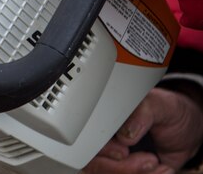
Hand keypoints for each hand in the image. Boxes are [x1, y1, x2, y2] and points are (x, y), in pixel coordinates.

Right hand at [83, 87, 202, 173]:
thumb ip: (142, 112)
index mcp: (102, 117)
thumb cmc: (168, 112)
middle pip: (94, 163)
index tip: (123, 151)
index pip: (87, 137)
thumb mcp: (159, 105)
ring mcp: (113, 158)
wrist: (186, 131)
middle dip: (121, 167)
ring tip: (158, 163)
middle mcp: (103, 139)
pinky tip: (162, 169)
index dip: (102, 149)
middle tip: (149, 160)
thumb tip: (125, 133)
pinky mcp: (127, 171)